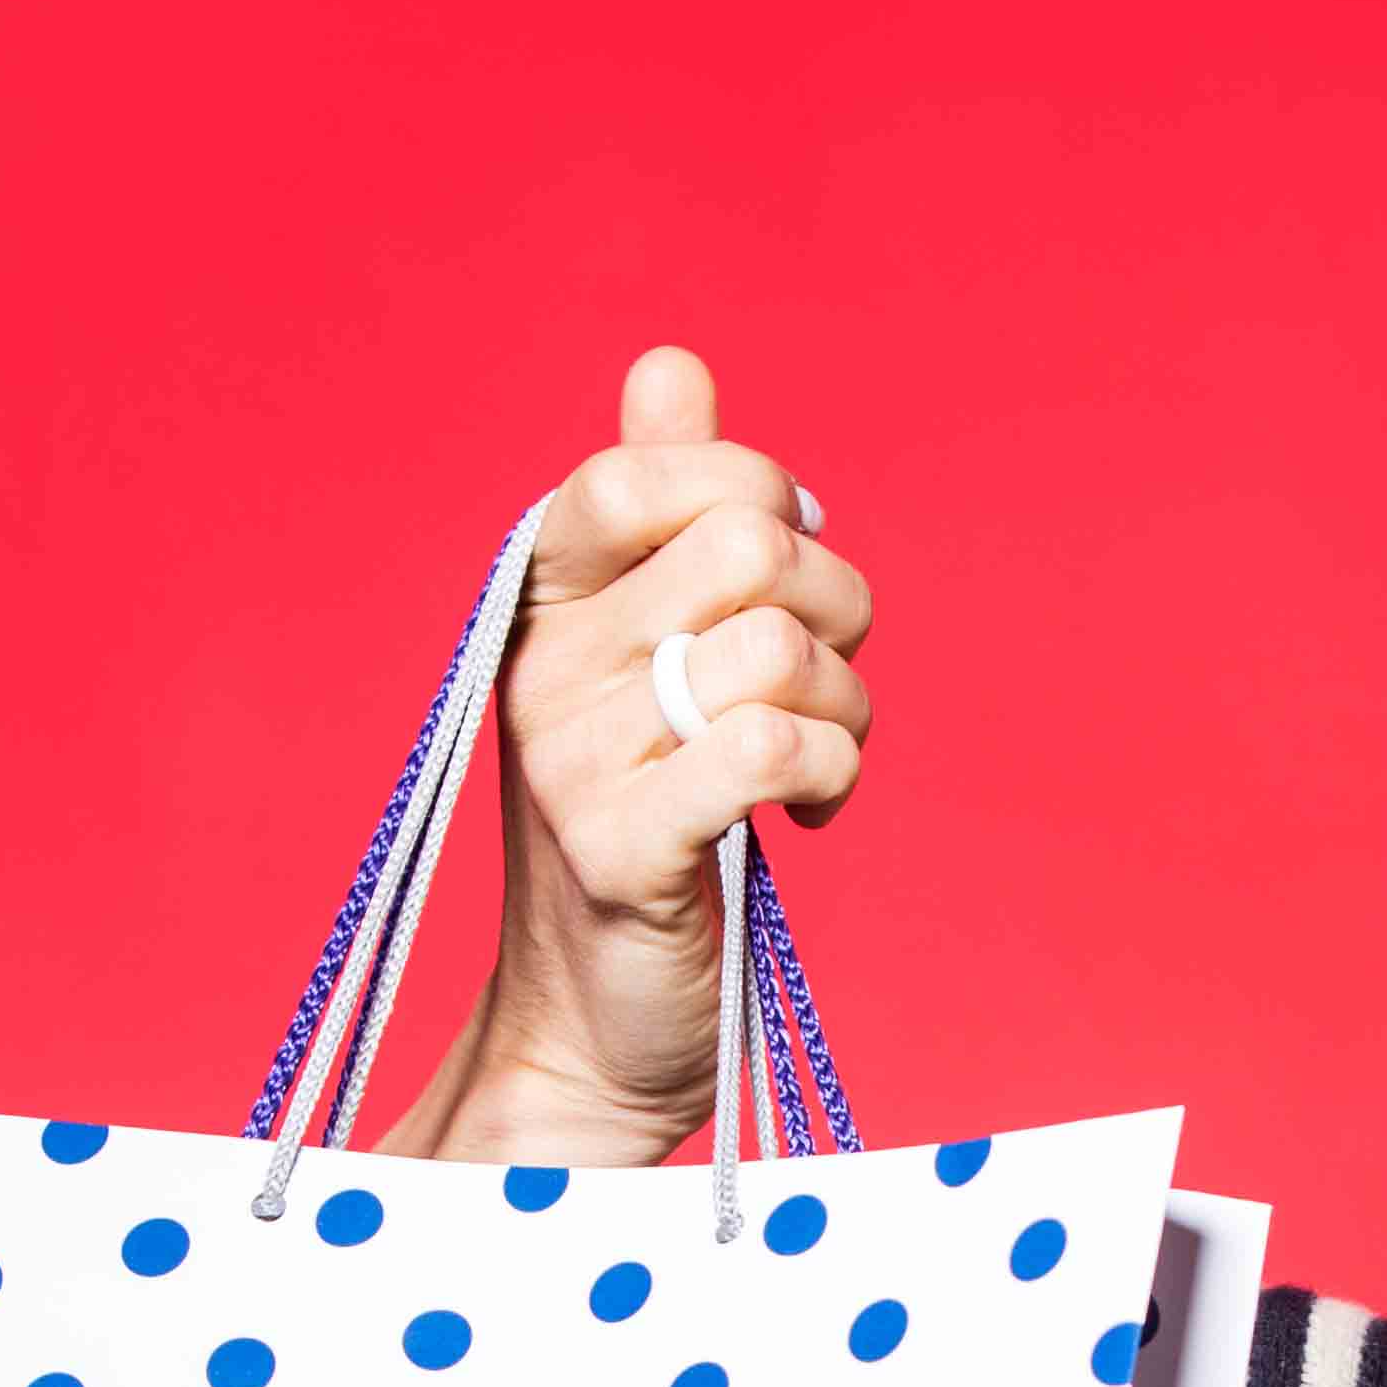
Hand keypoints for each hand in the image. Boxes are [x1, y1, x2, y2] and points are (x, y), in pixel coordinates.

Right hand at [383, 344, 875, 1167]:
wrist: (594, 1021)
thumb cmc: (642, 821)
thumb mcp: (645, 654)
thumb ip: (663, 512)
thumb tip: (670, 364)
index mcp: (542, 606)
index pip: (638, 474)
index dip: (745, 491)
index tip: (785, 558)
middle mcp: (541, 669)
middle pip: (743, 547)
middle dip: (834, 603)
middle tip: (826, 675)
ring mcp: (571, 761)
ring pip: (778, 646)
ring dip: (845, 704)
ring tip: (818, 755)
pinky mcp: (623, 850)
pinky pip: (770, 745)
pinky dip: (829, 769)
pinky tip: (812, 810)